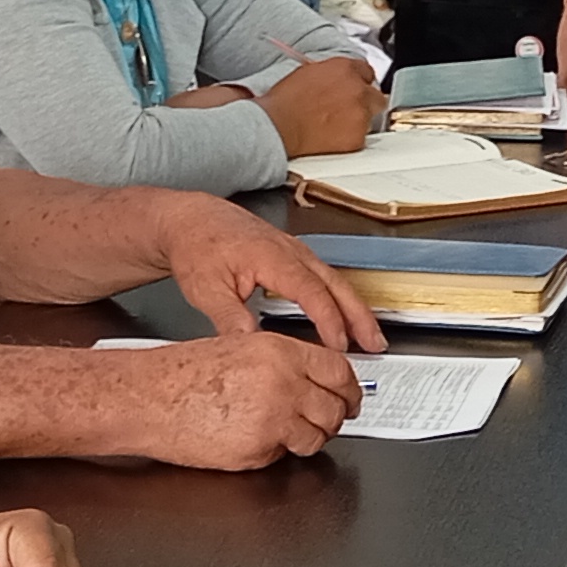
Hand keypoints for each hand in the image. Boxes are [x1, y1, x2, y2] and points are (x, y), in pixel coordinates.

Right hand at [126, 333, 358, 466]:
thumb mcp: (240, 349)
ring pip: (317, 436)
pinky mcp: (258, 450)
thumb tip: (314, 381)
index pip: (339, 370)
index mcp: (280, 352)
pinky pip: (284, 455)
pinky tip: (252, 437)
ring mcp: (273, 419)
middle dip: (335, 417)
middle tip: (328, 420)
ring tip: (287, 431)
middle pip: (336, 407)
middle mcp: (283, 383)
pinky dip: (276, 451)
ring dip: (310, 438)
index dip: (350, 388)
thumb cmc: (181, 374)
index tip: (351, 396)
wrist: (148, 397)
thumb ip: (282, 363)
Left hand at [150, 193, 385, 352]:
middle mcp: (291, 251)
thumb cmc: (198, 245)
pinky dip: (341, 299)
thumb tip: (250, 346)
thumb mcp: (205, 288)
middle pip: (337, 285)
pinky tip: (344, 316)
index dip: (329, 321)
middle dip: (359, 316)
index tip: (339, 346)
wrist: (191, 219)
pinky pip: (326, 277)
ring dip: (355, 309)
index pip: (312, 292)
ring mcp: (295, 251)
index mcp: (273, 257)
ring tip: (369, 336)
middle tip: (375, 343)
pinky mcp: (293, 255)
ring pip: (336, 280)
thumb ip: (229, 319)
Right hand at [257, 57, 380, 157]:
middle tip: (347, 110)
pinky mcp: (358, 137)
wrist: (277, 126)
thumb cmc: (284, 102)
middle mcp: (357, 89)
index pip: (366, 71)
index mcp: (344, 69)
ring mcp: (360, 114)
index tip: (355, 88)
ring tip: (333, 126)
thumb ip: (330, 75)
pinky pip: (362, 138)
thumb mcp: (307, 73)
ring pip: (370, 118)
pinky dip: (350, 138)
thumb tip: (334, 80)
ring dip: (357, 120)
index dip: (359, 82)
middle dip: (365, 102)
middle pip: (375, 95)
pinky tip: (332, 137)